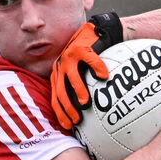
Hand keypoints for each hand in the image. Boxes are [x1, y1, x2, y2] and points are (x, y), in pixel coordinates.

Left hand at [49, 12, 124, 129]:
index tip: (68, 126)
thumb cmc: (92, 57)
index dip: (60, 113)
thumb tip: (88, 112)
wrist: (98, 33)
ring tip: (85, 102)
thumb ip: (79, 87)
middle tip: (77, 119)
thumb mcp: (81, 73)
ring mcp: (69, 56)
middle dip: (67, 107)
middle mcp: (60, 66)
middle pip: (61, 90)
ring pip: (72, 76)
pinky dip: (97, 69)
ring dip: (78, 90)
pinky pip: (90, 60)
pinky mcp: (82, 47)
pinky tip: (105, 77)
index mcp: (58, 74)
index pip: (55, 97)